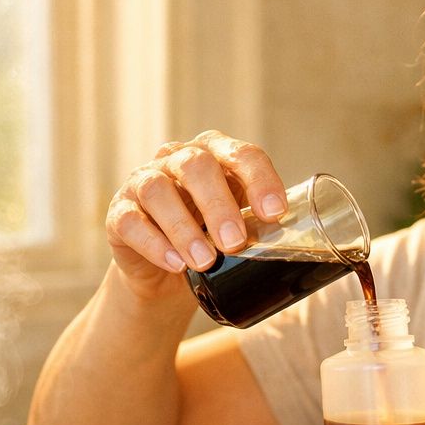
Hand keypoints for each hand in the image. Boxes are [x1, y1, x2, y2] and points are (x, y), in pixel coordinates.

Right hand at [104, 131, 286, 299]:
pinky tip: (175, 264)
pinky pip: (130, 221)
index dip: (260, 179)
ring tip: (206, 262)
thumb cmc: (214, 238)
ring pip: (158, 191)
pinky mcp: (119, 213)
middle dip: (219, 205)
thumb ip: (264, 223)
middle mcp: (178, 159)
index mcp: (217, 155)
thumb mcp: (242, 225)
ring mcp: (144, 182)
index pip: (242, 154)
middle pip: (196, 165)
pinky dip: (154, 244)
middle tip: (236, 243)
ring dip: (183, 228)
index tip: (275, 213)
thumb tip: (305, 242)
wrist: (167, 270)